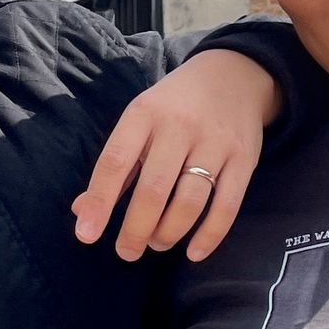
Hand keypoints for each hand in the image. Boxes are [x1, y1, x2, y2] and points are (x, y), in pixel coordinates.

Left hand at [71, 49, 278, 261]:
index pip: (115, 162)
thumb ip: (116, 167)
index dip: (99, 201)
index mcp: (144, 114)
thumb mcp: (140, 122)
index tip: (86, 235)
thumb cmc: (174, 107)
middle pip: (154, 189)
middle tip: (127, 252)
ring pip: (190, 201)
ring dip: (169, 232)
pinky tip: (194, 252)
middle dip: (136, 229)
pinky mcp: (244, 159)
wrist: (232, 75)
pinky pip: (227, 206)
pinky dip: (210, 235)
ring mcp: (215, 143)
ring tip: (157, 243)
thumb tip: (83, 212)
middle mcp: (179, 126)